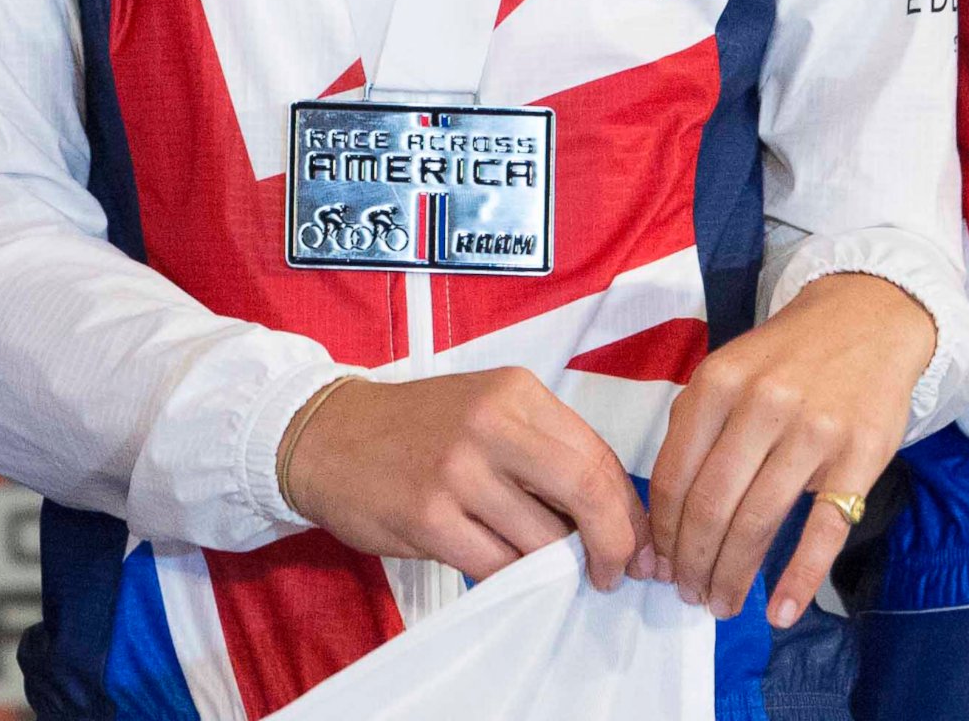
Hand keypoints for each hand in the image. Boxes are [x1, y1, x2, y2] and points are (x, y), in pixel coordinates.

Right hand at [282, 368, 651, 590]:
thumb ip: (548, 451)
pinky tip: (503, 565)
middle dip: (615, 544)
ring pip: (545, 540)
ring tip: (545, 565)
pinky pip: (500, 567)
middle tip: (615, 573)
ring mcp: (457, 469)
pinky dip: (514, 578)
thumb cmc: (420, 428)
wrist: (330, 433)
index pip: (598, 455)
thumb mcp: (488, 410)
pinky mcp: (429, 517)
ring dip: (559, 567)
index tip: (638, 545)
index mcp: (513, 389)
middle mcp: (489, 421)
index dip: (629, 511)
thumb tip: (618, 517)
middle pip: (586, 490)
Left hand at [647, 274, 935, 628]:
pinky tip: (780, 612)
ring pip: (758, 522)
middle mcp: (760, 406)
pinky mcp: (859, 458)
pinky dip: (798, 580)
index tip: (661, 564)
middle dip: (693, 561)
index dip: (663, 531)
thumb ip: (696, 425)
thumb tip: (667, 508)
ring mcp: (812, 432)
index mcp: (717, 383)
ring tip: (722, 604)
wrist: (866, 320)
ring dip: (733, 575)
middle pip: (711, 505)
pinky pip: (822, 532)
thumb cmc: (785, 357)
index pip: (675, 474)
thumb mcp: (728, 369)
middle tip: (689, 595)